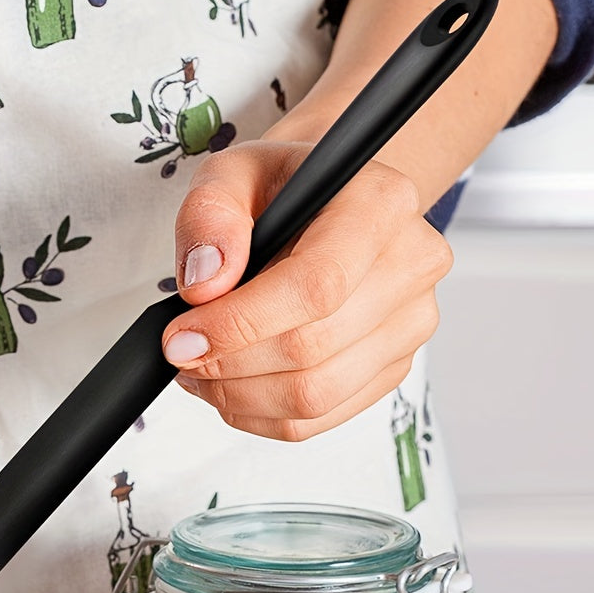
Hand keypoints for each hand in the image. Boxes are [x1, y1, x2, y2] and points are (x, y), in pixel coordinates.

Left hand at [165, 142, 451, 440]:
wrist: (324, 207)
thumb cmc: (282, 189)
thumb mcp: (231, 173)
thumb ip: (210, 215)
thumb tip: (205, 283)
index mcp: (381, 205)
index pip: (315, 286)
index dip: (240, 324)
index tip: (183, 336)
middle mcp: (411, 264)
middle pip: (312, 349)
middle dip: (228, 364)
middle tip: (182, 353)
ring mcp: (409, 324)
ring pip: (314, 396)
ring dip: (239, 396)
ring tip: (202, 370)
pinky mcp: (392, 368)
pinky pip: (319, 419)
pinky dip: (261, 414)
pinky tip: (233, 387)